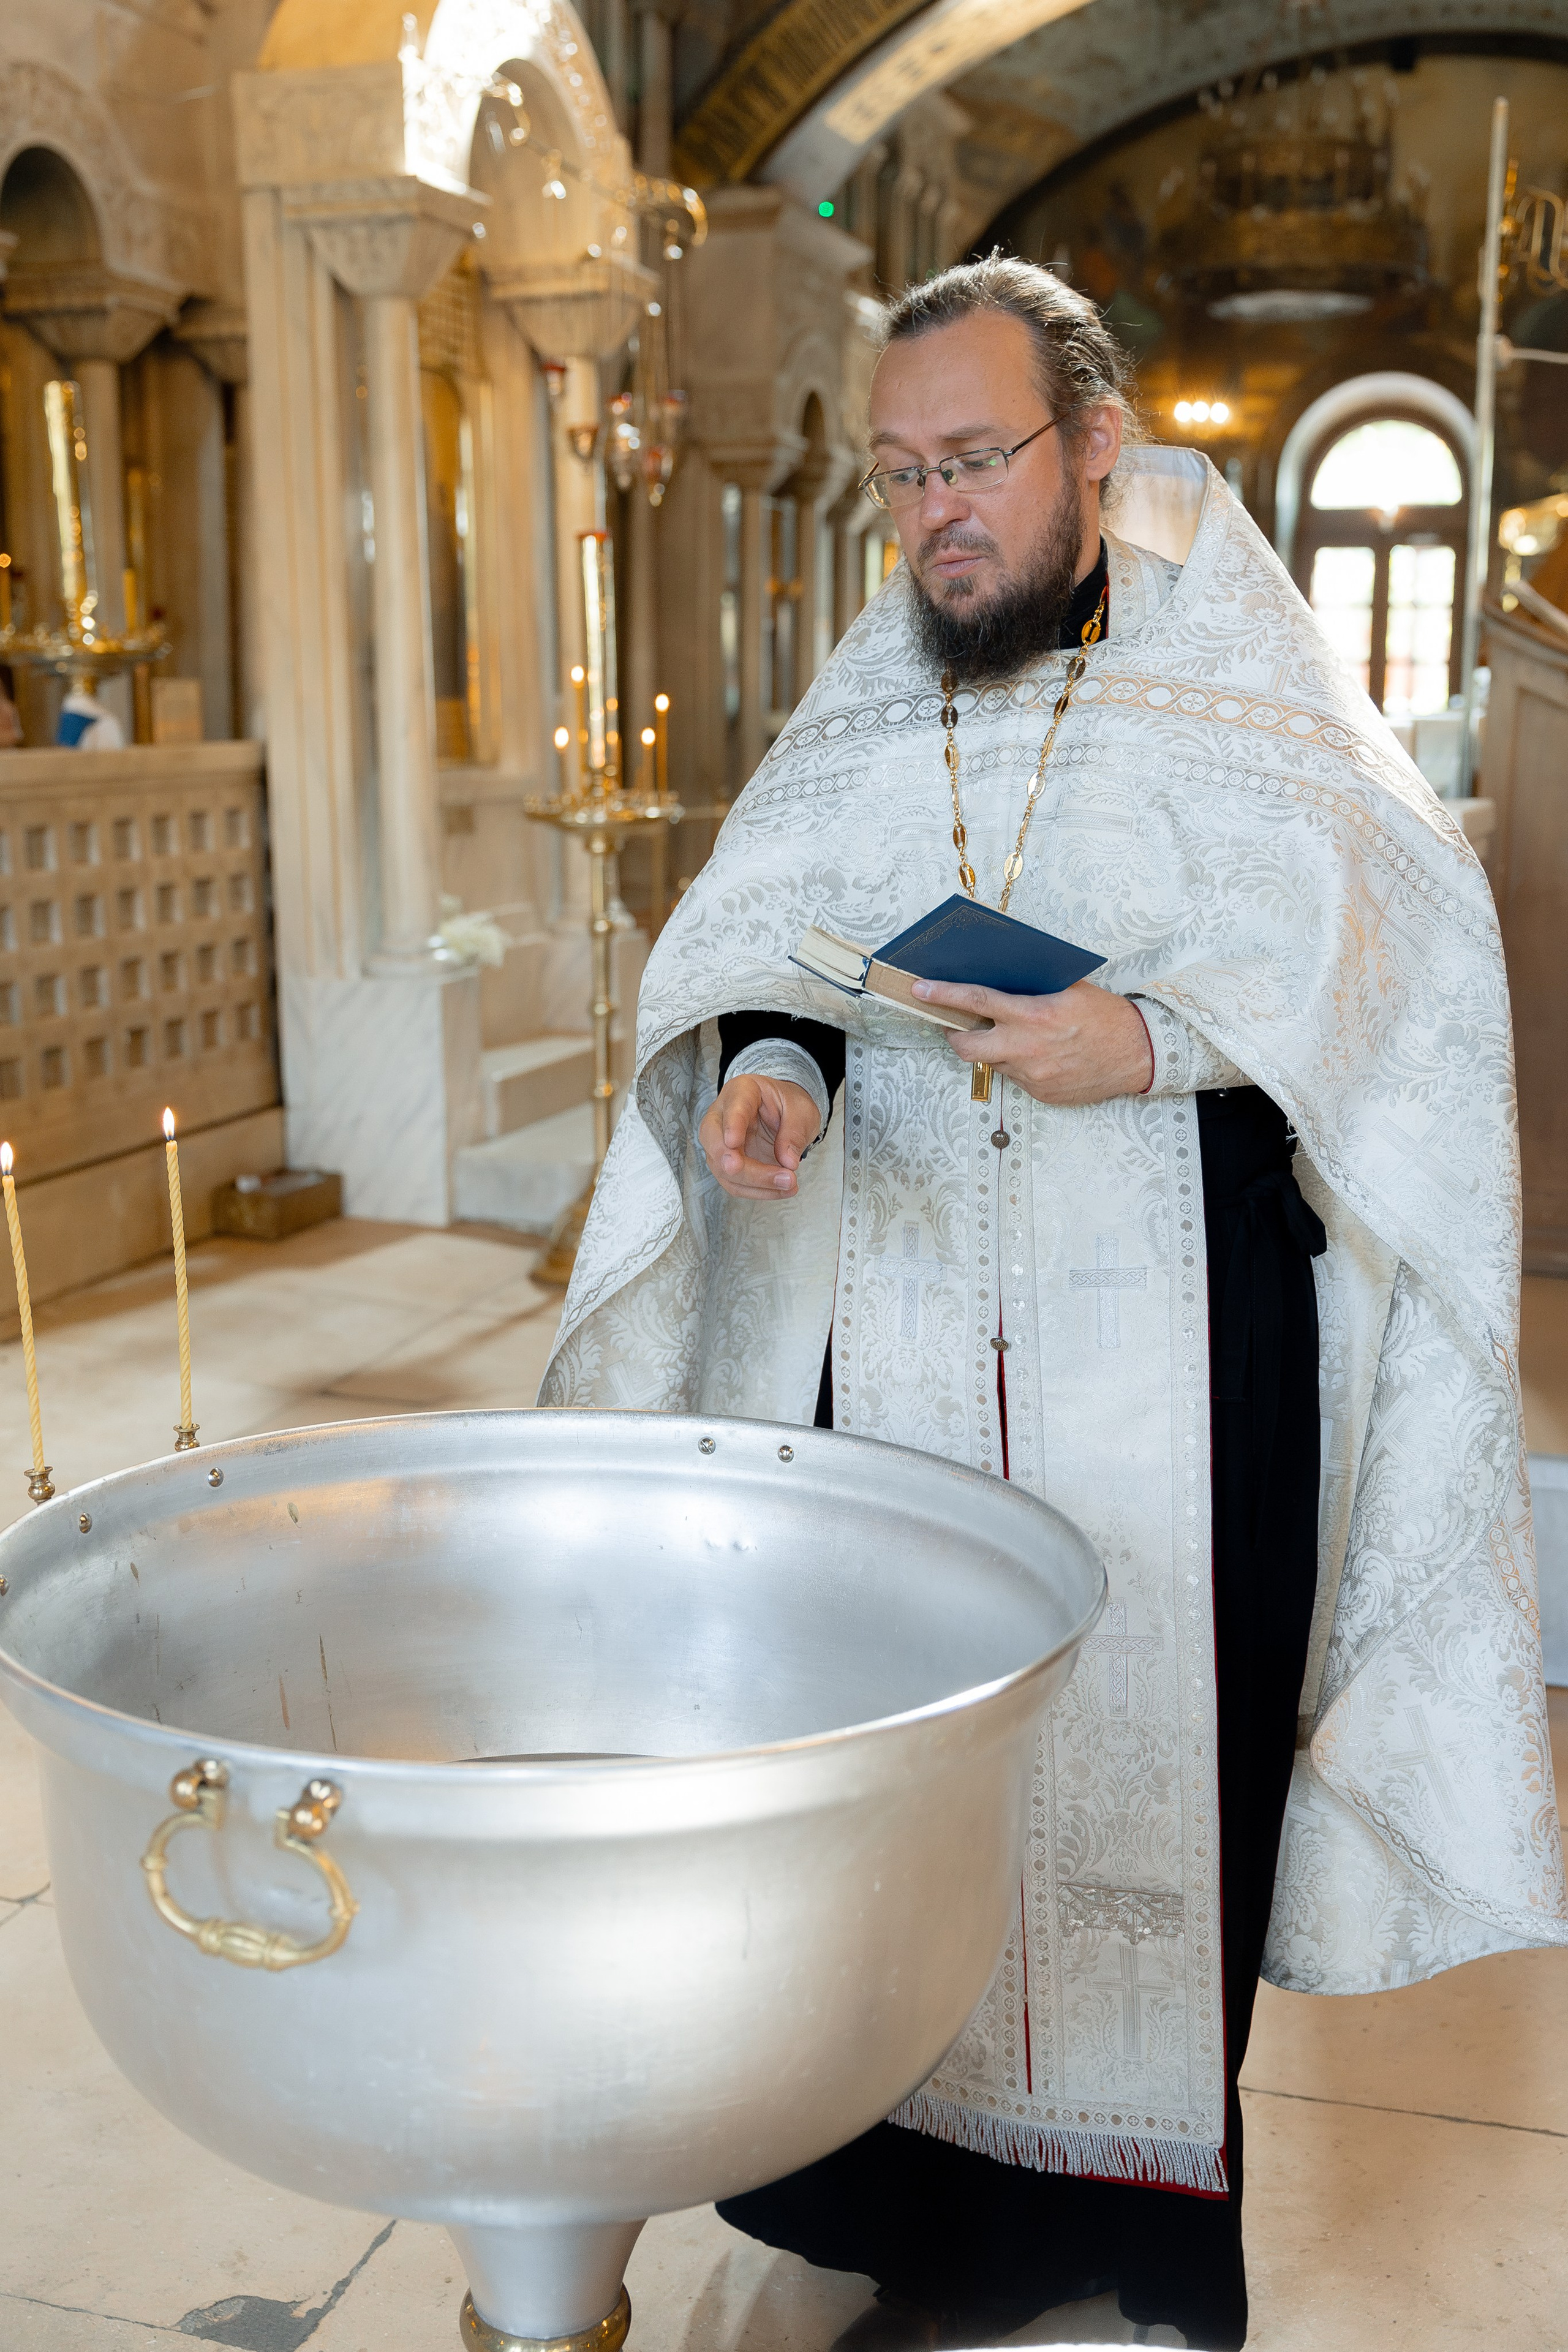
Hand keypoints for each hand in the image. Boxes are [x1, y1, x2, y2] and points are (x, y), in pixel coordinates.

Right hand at [699, 1075, 822, 1199]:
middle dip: (730, 1161)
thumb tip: (788, 1161)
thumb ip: (795, 1132)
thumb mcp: (802, 1111)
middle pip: (715, 1140)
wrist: (784, 1115)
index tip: (733, 1141)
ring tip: (788, 1183)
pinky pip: (735, 1183)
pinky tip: (781, 1189)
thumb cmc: (788, 1106)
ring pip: (723, 1168)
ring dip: (754, 1182)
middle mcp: (723, 1116)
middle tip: (742, 1170)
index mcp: (741, 1092)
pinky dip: (758, 1191)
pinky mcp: (726, 1165)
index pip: (733, 1106)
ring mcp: (720, 1142)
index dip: (731, 1124)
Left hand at [909, 979, 1153, 1106]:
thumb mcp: (1070, 988)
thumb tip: (999, 979)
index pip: (975, 1003)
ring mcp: (1032, 1076)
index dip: (942, 996)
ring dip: (991, 1049)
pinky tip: (1036, 1054)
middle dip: (953, 1035)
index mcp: (1033, 1015)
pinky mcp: (1040, 1094)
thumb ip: (1032, 986)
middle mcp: (1027, 1049)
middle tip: (954, 1025)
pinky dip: (1016, 1064)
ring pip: (991, 1062)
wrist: (1138, 1054)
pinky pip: (1014, 1078)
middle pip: (966, 1046)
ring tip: (1009, 1036)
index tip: (920, 990)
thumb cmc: (1106, 1016)